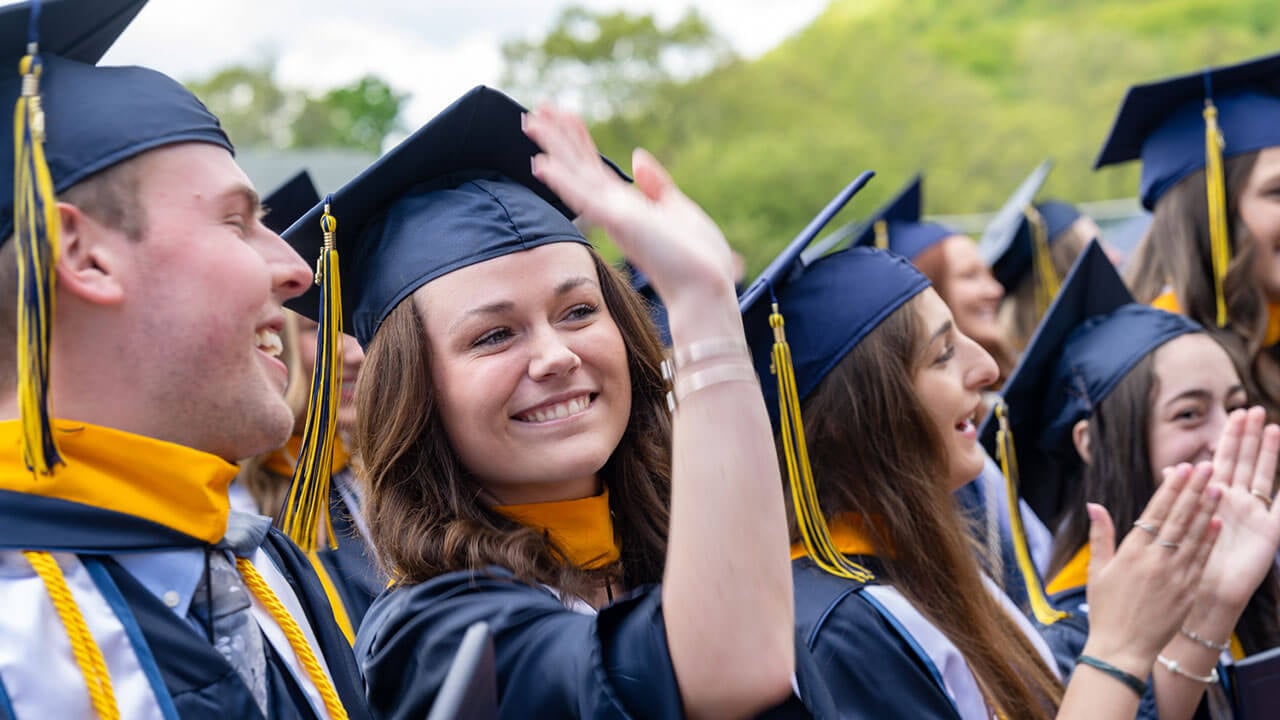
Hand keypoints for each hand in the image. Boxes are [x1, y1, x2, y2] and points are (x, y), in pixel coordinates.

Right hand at [523, 105, 736, 310]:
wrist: (706, 288)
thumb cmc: (697, 258)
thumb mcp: (680, 209)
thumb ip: (656, 184)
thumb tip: (637, 156)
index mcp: (627, 206)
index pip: (595, 167)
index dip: (579, 139)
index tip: (565, 114)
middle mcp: (614, 210)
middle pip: (579, 166)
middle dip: (558, 137)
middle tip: (535, 109)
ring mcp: (613, 217)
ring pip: (575, 175)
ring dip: (553, 149)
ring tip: (530, 121)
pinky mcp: (619, 223)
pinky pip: (584, 198)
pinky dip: (562, 181)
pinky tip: (541, 163)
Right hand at [1082, 464, 1222, 675]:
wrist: (1123, 648)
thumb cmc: (1106, 609)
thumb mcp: (1096, 570)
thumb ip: (1100, 535)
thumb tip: (1094, 504)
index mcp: (1131, 552)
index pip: (1155, 512)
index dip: (1170, 488)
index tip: (1181, 468)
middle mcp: (1155, 560)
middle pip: (1178, 517)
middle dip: (1193, 490)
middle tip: (1206, 466)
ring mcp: (1175, 575)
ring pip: (1194, 535)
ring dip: (1207, 509)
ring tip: (1217, 486)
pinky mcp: (1188, 591)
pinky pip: (1201, 559)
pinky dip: (1209, 540)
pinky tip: (1216, 522)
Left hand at [1190, 406, 1279, 609]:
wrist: (1200, 595)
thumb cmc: (1185, 561)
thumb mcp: (1178, 525)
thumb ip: (1178, 496)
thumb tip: (1172, 468)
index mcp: (1212, 497)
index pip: (1222, 459)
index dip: (1229, 437)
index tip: (1234, 412)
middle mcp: (1235, 501)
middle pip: (1244, 461)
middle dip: (1250, 436)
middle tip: (1255, 409)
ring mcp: (1254, 514)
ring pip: (1262, 475)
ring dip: (1268, 453)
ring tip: (1273, 426)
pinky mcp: (1269, 532)